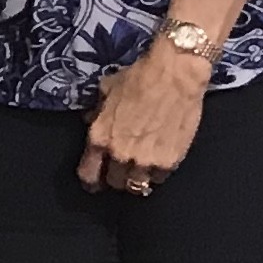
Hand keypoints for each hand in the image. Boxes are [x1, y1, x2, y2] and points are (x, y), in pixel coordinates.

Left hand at [77, 46, 206, 192]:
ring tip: (139, 167)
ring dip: (136, 178)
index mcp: (100, 136)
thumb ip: (96, 111)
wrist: (173, 76)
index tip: (94, 181)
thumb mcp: (106, 89)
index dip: (90, 180)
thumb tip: (90, 120)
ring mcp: (146, 161)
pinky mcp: (169, 162)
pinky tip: (157, 160)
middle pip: (114, 183)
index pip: (88, 174)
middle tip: (120, 167)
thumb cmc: (138, 78)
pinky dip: (156, 173)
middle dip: (115, 176)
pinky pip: (158, 179)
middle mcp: (120, 153)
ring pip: (137, 186)